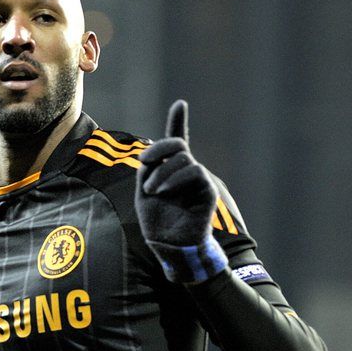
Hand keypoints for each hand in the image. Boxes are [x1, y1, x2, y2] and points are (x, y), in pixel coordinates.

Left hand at [136, 100, 227, 283]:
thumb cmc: (157, 221)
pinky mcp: (207, 190)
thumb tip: (154, 154)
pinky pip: (194, 172)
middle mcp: (185, 171)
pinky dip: (175, 177)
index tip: (181, 103)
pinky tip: (162, 190)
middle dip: (160, 148)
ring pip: (184, 158)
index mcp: (169, 169)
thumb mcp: (144, 192)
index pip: (176, 141)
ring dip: (163, 171)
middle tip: (144, 161)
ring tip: (151, 190)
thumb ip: (148, 170)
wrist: (171, 246)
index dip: (179, 121)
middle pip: (177, 145)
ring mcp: (198, 180)